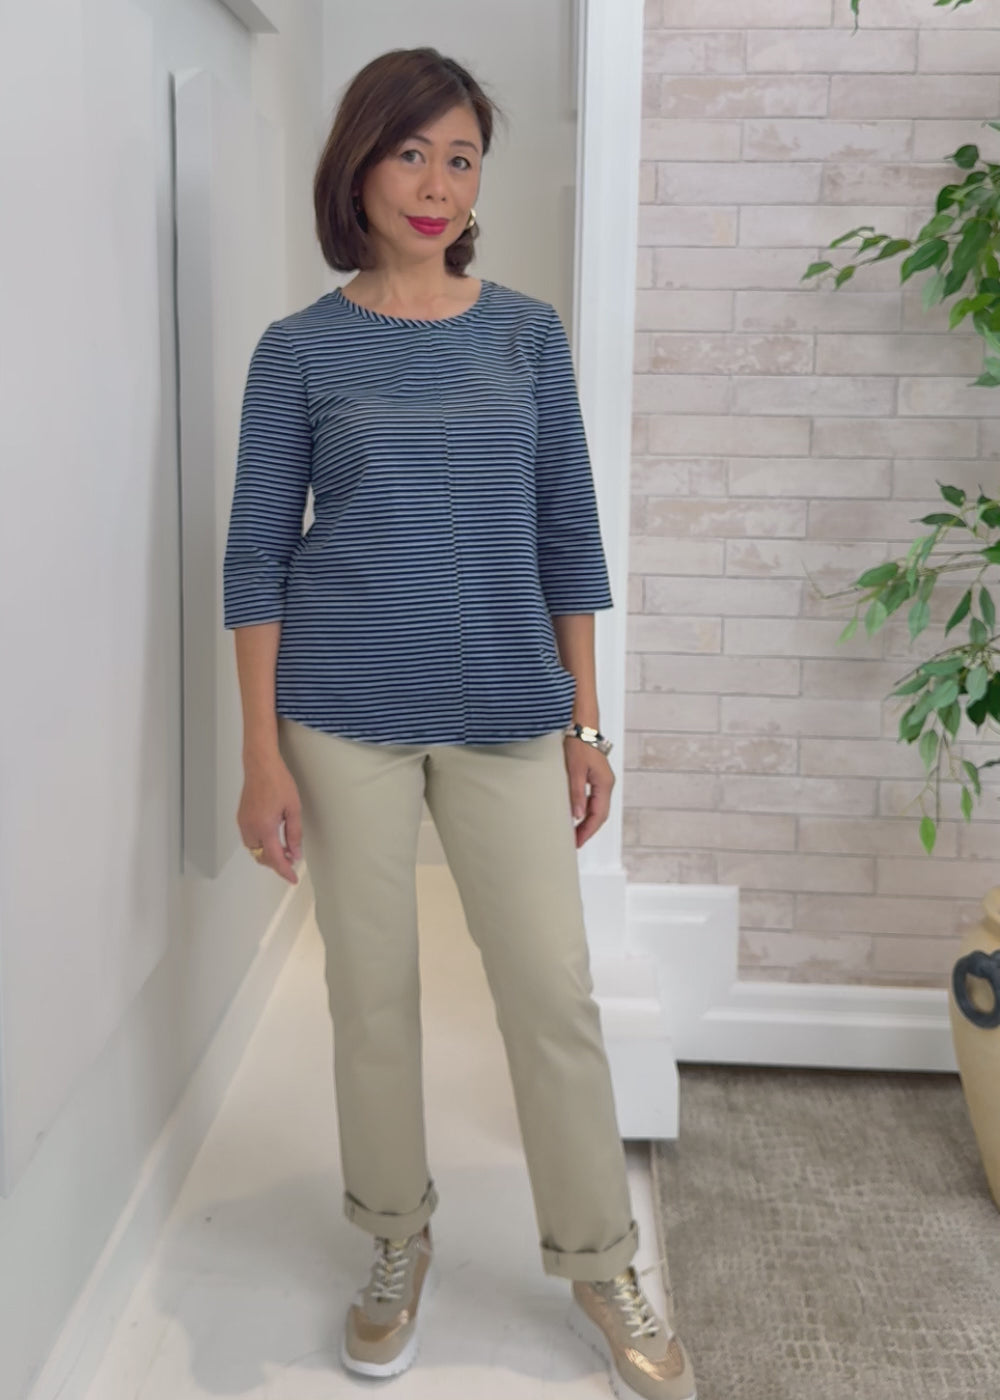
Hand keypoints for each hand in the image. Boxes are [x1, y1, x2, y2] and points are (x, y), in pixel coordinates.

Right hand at [237, 755, 302, 883]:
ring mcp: (243, 823)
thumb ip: (295, 833)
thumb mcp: (294, 809)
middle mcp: (250, 828)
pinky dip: (261, 844)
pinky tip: (273, 838)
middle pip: (262, 857)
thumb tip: (295, 852)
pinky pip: (250, 840)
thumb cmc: (277, 781)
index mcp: (265, 827)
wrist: (261, 765)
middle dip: (276, 862)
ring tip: (285, 848)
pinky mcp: (241, 818)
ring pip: (254, 850)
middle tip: (292, 859)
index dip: (284, 871)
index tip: (292, 878)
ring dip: (268, 853)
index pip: (275, 858)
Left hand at [563, 736, 614, 847]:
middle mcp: (606, 784)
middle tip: (574, 843)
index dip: (587, 830)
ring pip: (597, 808)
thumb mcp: (574, 770)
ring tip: (574, 833)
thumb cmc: (578, 744)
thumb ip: (576, 793)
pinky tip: (576, 816)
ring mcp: (602, 781)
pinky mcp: (596, 778)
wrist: (581, 726)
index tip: (577, 842)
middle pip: (600, 814)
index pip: (598, 815)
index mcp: (604, 784)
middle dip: (588, 830)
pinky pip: (594, 800)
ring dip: (587, 822)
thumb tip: (577, 816)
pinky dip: (586, 811)